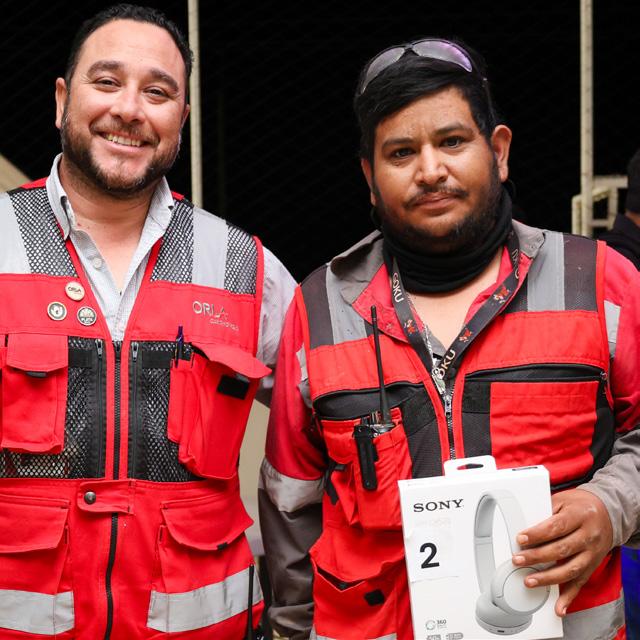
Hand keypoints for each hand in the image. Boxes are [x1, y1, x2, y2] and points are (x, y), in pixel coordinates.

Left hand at [511, 488, 612, 615]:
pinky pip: (580, 583)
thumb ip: (546, 511)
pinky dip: (569, 597)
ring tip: (529, 581)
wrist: (607, 513)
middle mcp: (588, 536)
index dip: (537, 534)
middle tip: (518, 560)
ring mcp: (592, 554)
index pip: (556, 527)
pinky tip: (559, 606)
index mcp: (580, 516)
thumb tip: (524, 524)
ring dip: (548, 578)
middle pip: (561, 549)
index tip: (521, 539)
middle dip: (537, 557)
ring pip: (570, 570)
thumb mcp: (563, 500)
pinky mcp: (592, 566)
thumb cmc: (580, 506)